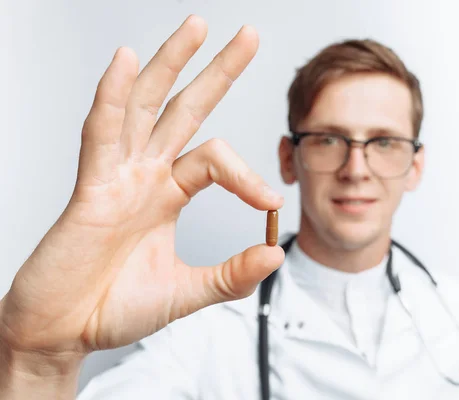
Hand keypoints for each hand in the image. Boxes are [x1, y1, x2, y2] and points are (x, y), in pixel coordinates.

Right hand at [0, 15, 283, 366]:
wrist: (65, 333)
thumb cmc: (115, 307)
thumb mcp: (187, 292)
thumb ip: (232, 275)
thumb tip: (277, 253)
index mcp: (167, 194)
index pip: (216, 160)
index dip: (247, 175)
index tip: (272, 203)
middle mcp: (144, 176)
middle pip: (185, 109)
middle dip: (216, 72)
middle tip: (248, 36)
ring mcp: (116, 177)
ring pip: (145, 107)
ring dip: (168, 64)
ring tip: (197, 27)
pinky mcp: (88, 190)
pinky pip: (100, 135)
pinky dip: (112, 99)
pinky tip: (126, 61)